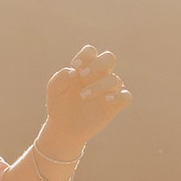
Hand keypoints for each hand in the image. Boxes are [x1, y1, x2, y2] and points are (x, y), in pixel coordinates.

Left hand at [44, 45, 128, 159]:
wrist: (63, 128)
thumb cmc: (59, 105)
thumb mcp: (55, 90)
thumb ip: (61, 77)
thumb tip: (74, 72)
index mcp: (85, 68)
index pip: (91, 52)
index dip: (85, 55)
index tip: (75, 66)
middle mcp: (100, 76)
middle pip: (109, 58)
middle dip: (97, 64)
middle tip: (83, 76)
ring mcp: (109, 90)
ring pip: (115, 79)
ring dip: (98, 86)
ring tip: (83, 96)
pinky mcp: (115, 105)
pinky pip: (126, 96)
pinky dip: (118, 96)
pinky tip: (106, 100)